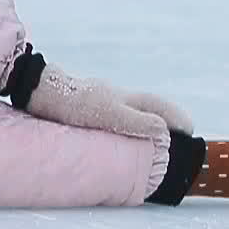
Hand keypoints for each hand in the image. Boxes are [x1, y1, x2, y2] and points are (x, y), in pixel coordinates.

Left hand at [25, 64, 192, 140]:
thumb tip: (164, 130)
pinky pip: (113, 115)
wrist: (39, 90)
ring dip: (144, 121)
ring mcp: (101, 100)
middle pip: (148, 107)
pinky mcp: (86, 106)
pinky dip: (124, 123)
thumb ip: (136, 121)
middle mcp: (117, 97)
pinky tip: (117, 133)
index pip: (159, 106)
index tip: (189, 131)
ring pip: (130, 110)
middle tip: (176, 136)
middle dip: (164, 119)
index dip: (177, 118)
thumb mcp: (109, 114)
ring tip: (152, 138)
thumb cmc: (73, 103)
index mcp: (126, 99)